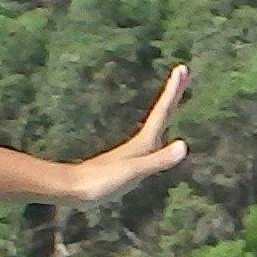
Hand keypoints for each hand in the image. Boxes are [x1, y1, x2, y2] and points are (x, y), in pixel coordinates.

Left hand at [54, 64, 190, 207]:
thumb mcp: (134, 171)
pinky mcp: (125, 164)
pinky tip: (154, 142)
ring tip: (172, 100)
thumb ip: (158, 159)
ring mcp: (131, 153)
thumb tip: (184, 145)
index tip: (182, 67)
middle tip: (182, 71)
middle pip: (160, 114)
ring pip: (154, 126)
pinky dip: (156, 132)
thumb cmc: (102, 181)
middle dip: (172, 93)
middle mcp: (138, 144)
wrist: (72, 189)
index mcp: (142, 143)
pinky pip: (149, 143)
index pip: (162, 112)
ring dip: (164, 110)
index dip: (173, 91)